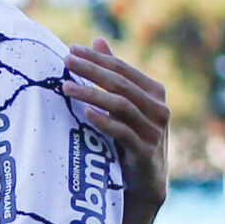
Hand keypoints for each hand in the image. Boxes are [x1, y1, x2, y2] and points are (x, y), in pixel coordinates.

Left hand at [61, 38, 168, 208]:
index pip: (122, 69)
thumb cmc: (131, 138)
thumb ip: (114, 74)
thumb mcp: (124, 105)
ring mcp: (154, 130)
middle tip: (65, 60)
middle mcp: (159, 108)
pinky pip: (123, 132)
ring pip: (121, 105)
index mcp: (154, 92)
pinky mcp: (146, 151)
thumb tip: (98, 40)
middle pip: (120, 83)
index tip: (70, 49)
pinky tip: (86, 113)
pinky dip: (104, 121)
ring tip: (65, 87)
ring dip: (91, 94)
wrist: (145, 183)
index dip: (97, 58)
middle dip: (91, 70)